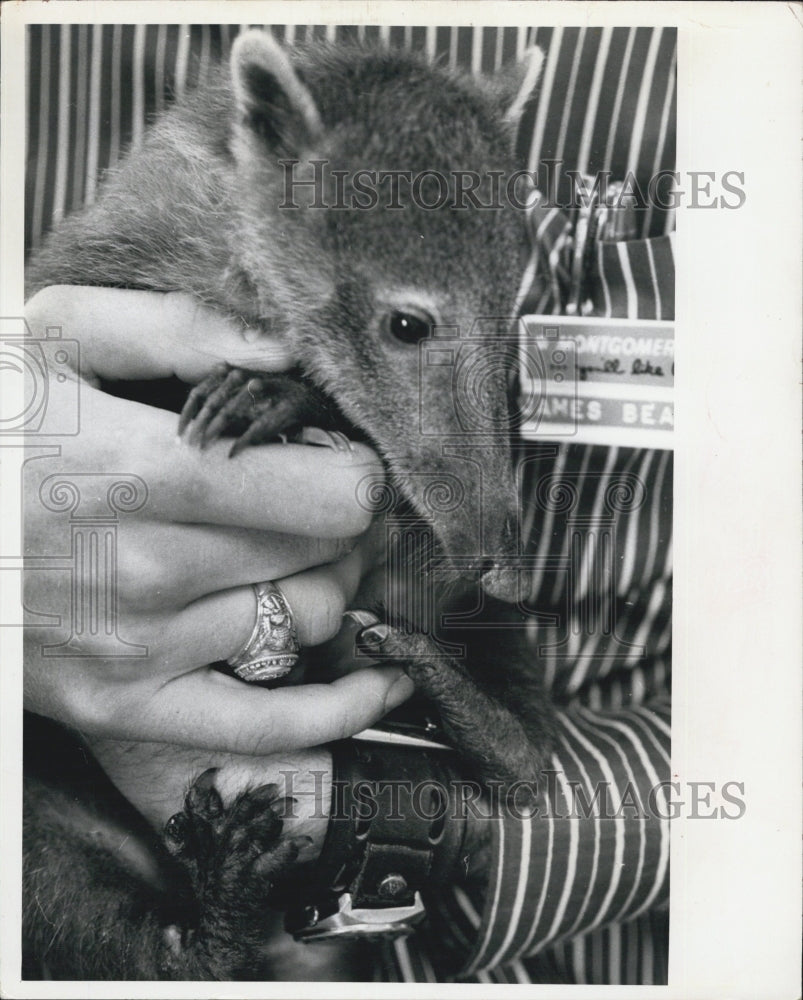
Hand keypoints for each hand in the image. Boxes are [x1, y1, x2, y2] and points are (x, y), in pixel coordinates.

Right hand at [23, 286, 413, 754]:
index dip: (351, 466)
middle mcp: (147, 572)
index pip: (330, 492)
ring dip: (324, 581)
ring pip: (312, 621)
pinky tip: (381, 681)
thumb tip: (286, 351)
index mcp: (139, 472)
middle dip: (336, 518)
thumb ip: (179, 331)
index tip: (331, 453)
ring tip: (285, 552)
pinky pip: (267, 726)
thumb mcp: (52, 340)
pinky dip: (340, 708)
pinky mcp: (126, 706)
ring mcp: (139, 651)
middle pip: (329, 553)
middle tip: (304, 495)